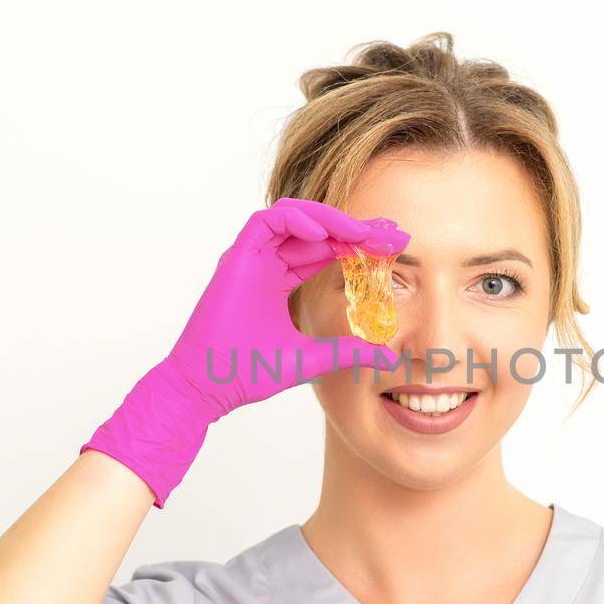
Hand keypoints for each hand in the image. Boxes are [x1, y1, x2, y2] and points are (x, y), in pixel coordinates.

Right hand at [81, 198, 409, 506]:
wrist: (209, 386)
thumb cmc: (247, 372)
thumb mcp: (311, 359)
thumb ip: (347, 352)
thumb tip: (385, 358)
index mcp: (280, 281)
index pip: (326, 251)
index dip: (359, 245)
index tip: (394, 247)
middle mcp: (267, 264)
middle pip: (316, 231)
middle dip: (355, 229)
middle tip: (391, 234)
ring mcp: (250, 259)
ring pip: (292, 218)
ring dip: (329, 220)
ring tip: (362, 233)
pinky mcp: (236, 258)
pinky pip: (265, 223)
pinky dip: (295, 221)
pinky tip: (324, 236)